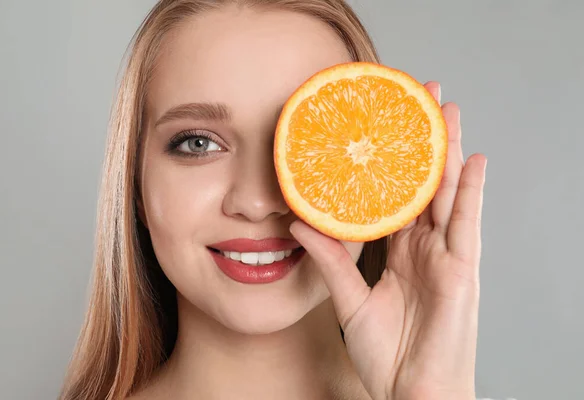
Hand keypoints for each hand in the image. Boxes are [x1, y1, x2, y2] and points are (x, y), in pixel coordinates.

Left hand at [290, 82, 486, 399]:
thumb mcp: (349, 300)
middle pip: (424, 185)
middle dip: (422, 143)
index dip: (391, 163)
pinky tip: (471, 159)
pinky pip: (467, 223)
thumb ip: (329, 260)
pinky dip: (472, 191)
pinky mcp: (462, 270)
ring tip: (444, 111)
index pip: (395, 197)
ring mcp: (446, 256)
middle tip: (417, 101)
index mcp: (401, 253)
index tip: (382, 129)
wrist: (411, 393)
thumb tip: (298, 223)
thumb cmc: (388, 354)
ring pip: (447, 194)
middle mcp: (425, 248)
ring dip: (447, 152)